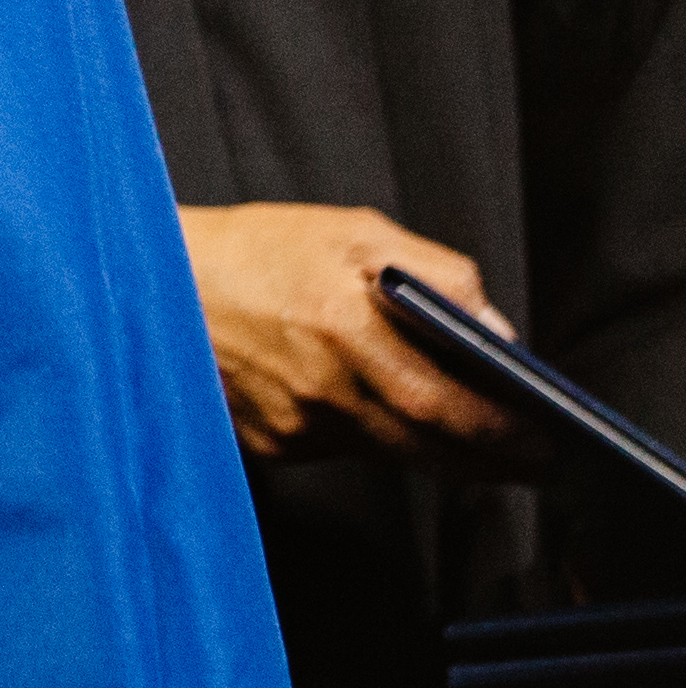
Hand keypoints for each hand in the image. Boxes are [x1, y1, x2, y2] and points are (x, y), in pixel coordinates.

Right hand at [178, 204, 520, 465]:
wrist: (146, 280)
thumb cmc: (248, 249)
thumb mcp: (351, 231)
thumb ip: (433, 273)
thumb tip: (493, 327)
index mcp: (343, 331)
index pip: (446, 406)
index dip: (501, 433)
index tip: (541, 441)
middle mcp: (319, 392)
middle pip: (427, 448)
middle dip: (485, 456)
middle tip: (525, 455)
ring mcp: (292, 427)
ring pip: (387, 453)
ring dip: (429, 445)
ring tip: (454, 423)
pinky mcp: (270, 446)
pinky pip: (341, 450)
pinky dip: (367, 434)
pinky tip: (359, 403)